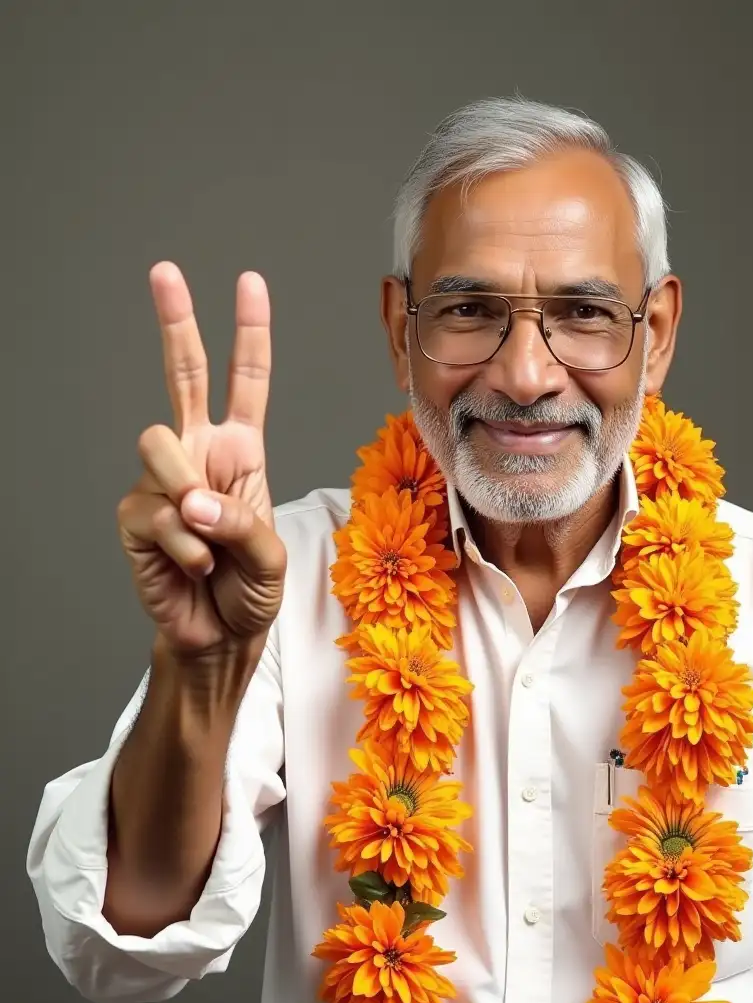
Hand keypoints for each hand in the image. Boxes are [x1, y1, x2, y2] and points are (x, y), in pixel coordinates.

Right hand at [117, 262, 285, 656]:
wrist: (220, 634)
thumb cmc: (250, 588)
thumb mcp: (270, 555)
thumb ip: (240, 523)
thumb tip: (190, 500)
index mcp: (241, 451)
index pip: (245, 383)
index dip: (248, 334)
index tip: (249, 283)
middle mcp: (199, 454)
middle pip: (182, 375)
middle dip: (176, 321)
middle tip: (165, 272)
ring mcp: (162, 482)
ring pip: (159, 447)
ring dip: (189, 496)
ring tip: (209, 541)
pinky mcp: (134, 516)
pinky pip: (154, 513)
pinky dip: (183, 547)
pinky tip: (195, 568)